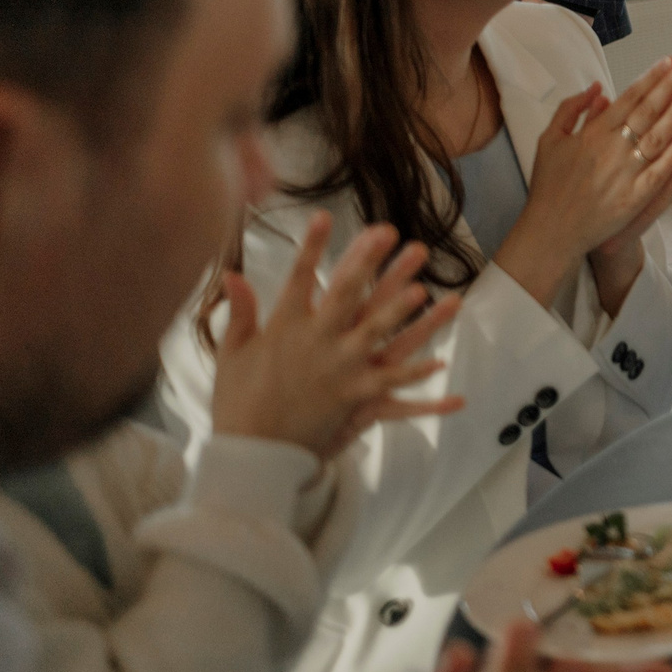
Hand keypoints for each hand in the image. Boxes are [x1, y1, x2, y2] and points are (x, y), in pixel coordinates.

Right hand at [210, 213, 466, 460]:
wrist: (249, 456)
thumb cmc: (237, 402)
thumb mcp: (232, 355)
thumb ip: (239, 312)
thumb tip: (231, 273)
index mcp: (284, 329)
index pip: (300, 279)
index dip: (312, 247)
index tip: (323, 216)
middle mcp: (315, 344)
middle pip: (347, 295)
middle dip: (369, 261)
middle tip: (388, 232)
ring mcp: (339, 370)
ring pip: (378, 334)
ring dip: (401, 310)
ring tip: (423, 288)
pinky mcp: (354, 398)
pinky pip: (392, 385)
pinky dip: (415, 375)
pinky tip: (439, 363)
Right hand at [497, 60, 671, 305]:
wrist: (550, 230)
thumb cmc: (549, 184)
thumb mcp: (549, 140)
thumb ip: (571, 110)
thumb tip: (597, 89)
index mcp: (592, 133)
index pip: (629, 98)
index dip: (652, 78)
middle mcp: (611, 149)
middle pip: (648, 111)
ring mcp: (624, 174)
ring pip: (658, 137)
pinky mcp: (632, 199)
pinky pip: (658, 174)